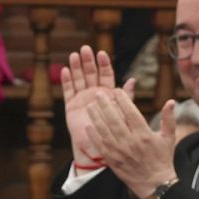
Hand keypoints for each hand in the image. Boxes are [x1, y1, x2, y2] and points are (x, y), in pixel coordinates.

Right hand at [60, 46, 131, 167]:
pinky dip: (66, 81)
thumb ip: (126, 96)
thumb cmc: (115, 132)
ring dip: (76, 67)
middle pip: (90, 73)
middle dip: (88, 61)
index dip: (103, 64)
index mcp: (108, 93)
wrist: (101, 149)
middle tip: (85, 49)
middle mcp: (94, 93)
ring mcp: (82, 98)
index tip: (102, 53)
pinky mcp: (71, 106)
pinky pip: (68, 91)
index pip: (105, 74)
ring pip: (78, 79)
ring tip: (74, 55)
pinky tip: (65, 70)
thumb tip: (132, 80)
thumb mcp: (123, 112)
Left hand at [86, 92, 177, 198]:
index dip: (123, 100)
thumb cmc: (162, 159)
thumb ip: (168, 118)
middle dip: (105, 105)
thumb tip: (171, 101)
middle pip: (114, 119)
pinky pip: (100, 146)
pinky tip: (88, 126)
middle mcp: (130, 142)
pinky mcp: (112, 161)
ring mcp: (120, 152)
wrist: (155, 184)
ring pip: (105, 131)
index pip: (131, 113)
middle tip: (98, 93)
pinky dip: (93, 135)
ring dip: (96, 117)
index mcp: (144, 135)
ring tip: (90, 106)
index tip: (117, 90)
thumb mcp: (168, 138)